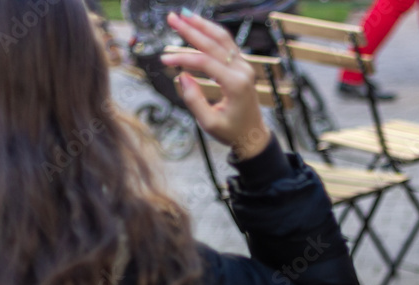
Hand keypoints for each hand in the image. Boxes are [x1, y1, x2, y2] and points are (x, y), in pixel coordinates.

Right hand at [160, 12, 269, 159]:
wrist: (253, 136)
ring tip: (184, 15)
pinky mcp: (242, 67)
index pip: (205, 63)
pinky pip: (227, 45)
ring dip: (203, 25)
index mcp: (235, 85)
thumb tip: (182, 76)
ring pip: (223, 39)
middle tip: (172, 18)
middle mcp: (242, 71)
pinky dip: (212, 33)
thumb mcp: (210, 123)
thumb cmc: (232, 131)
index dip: (183, 58)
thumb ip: (194, 100)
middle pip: (214, 44)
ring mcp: (244, 67)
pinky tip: (199, 25)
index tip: (165, 60)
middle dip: (191, 30)